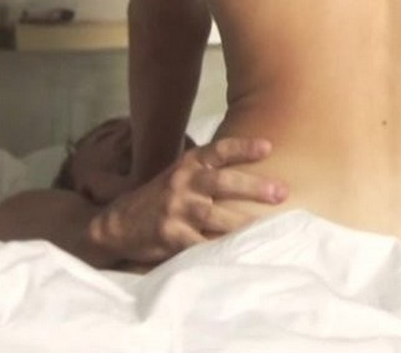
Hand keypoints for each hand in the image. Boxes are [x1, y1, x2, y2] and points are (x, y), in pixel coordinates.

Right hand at [86, 136, 287, 266]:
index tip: (268, 147)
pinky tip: (239, 254)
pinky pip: (201, 245)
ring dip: (244, 224)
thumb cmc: (160, 198)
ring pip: (217, 217)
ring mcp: (176, 211)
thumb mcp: (180, 175)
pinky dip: (220, 250)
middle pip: (224, 182)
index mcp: (188, 165)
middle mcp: (183, 184)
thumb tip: (253, 171)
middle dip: (255, 187)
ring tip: (269, 230)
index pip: (218, 150)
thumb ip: (209, 171)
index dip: (243, 147)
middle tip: (282, 192)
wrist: (119, 224)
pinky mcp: (171, 237)